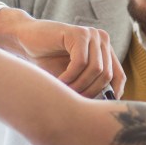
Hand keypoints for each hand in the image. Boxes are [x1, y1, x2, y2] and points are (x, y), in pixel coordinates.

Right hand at [0, 10, 125, 97]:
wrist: (26, 39)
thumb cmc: (49, 61)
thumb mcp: (73, 77)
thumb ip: (89, 87)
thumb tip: (104, 111)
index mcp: (105, 50)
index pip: (119, 76)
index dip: (112, 94)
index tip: (98, 109)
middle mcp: (102, 40)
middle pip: (107, 75)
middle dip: (89, 92)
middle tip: (72, 99)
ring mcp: (92, 34)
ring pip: (96, 69)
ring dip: (79, 85)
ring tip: (64, 91)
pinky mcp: (78, 33)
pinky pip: (80, 62)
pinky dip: (69, 76)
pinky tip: (59, 81)